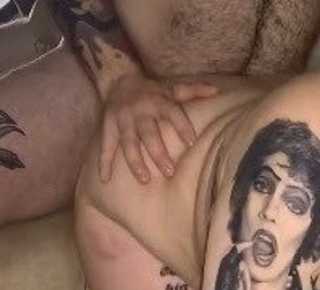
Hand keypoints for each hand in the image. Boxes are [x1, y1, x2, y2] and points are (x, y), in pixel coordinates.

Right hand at [99, 73, 217, 183]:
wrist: (119, 80)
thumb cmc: (152, 90)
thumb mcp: (172, 87)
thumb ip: (193, 90)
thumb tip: (216, 91)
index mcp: (158, 101)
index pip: (172, 113)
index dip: (182, 126)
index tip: (191, 142)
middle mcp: (140, 110)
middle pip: (150, 133)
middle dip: (158, 152)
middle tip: (169, 171)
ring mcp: (123, 120)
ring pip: (129, 142)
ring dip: (136, 161)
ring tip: (144, 179)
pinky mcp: (108, 127)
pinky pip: (106, 146)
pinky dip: (104, 162)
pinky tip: (105, 179)